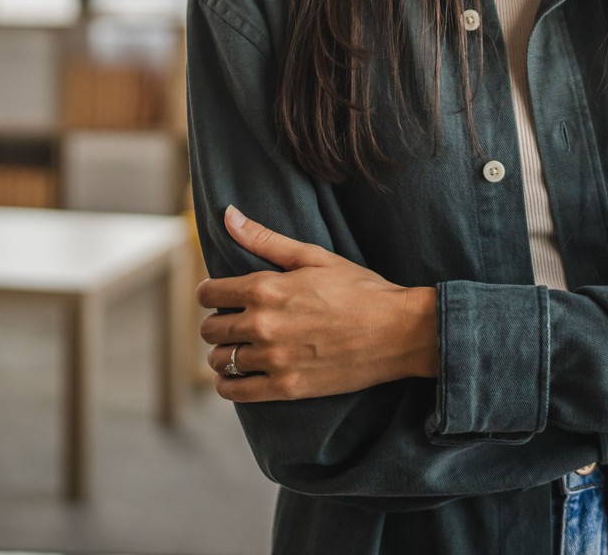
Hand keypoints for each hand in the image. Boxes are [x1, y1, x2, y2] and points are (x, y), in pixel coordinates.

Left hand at [197, 206, 437, 402]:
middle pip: (211, 329)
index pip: (210, 293)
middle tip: (231, 323)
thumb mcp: (314, 256)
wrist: (398, 331)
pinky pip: (236, 391)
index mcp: (266, 289)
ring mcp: (274, 359)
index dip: (210, 294)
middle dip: (216, 324)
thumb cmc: (359, 289)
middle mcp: (263, 325)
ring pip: (220, 361)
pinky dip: (229, 385)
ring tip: (238, 349)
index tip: (219, 296)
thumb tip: (228, 216)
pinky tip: (236, 377)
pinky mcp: (286, 388)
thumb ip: (265, 239)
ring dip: (222, 354)